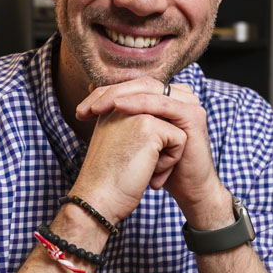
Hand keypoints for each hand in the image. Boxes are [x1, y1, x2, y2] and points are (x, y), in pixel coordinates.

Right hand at [71, 98, 186, 223]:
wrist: (98, 199)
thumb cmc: (108, 180)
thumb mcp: (117, 145)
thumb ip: (132, 127)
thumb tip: (160, 125)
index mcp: (112, 105)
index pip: (151, 115)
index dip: (152, 142)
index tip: (131, 162)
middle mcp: (123, 103)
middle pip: (165, 123)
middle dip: (160, 147)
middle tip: (135, 167)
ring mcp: (137, 112)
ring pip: (174, 130)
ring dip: (165, 155)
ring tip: (141, 169)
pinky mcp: (150, 126)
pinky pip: (179, 140)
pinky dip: (169, 162)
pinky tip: (149, 172)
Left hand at [76, 77, 228, 226]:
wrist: (187, 189)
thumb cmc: (160, 167)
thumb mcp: (136, 140)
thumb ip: (121, 116)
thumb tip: (93, 90)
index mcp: (167, 96)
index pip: (132, 86)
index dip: (105, 93)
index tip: (80, 111)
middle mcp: (179, 95)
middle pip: (139, 84)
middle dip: (109, 93)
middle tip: (86, 109)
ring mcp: (188, 102)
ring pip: (148, 89)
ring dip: (119, 96)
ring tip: (97, 108)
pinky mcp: (193, 115)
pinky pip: (161, 103)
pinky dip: (139, 103)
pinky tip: (119, 107)